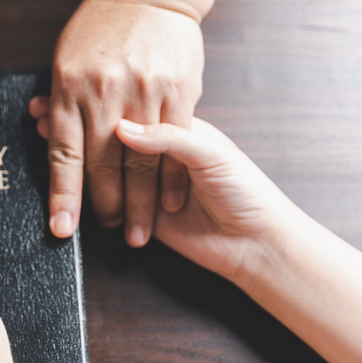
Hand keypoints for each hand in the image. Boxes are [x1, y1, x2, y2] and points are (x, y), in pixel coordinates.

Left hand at [29, 0, 203, 246]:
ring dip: (139, 206)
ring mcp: (144, 92)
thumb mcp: (66, 60)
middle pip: (102, 165)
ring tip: (137, 233)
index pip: (65, 155)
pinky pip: (175, 147)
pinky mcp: (179, 91)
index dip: (63, 195)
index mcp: (70, 89)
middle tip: (108, 229)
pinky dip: (170, 181)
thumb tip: (38, 129)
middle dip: (105, 206)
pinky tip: (167, 205)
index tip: (62, 228)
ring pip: (140, 163)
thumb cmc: (101, 28)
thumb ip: (58, 101)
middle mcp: (104, 93)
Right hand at [116, 118, 299, 283]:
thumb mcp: (210, 153)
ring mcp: (152, 187)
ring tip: (118, 188)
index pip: (142, 119)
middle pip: (124, 149)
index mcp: (181, 132)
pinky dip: (113, 208)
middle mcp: (163, 157)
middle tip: (109, 162)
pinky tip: (114, 207)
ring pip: (117, 178)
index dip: (122, 122)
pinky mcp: (145, 216)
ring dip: (113, 185)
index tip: (106, 124)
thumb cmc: (246, 192)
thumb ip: (169, 137)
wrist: (256, 243)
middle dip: (115, 157)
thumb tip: (123, 127)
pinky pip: (119, 208)